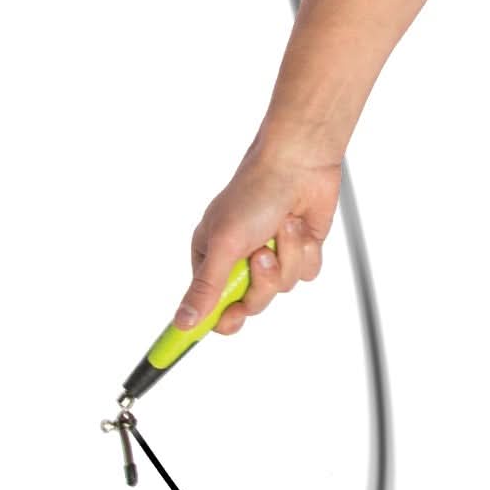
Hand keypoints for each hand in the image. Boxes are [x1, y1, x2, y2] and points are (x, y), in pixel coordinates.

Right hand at [175, 134, 342, 336]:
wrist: (300, 162)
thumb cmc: (256, 192)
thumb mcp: (224, 243)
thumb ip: (206, 286)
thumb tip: (183, 322)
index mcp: (212, 258)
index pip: (208, 305)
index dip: (215, 320)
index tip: (222, 327)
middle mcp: (240, 260)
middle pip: (250, 304)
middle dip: (262, 281)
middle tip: (262, 256)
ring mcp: (272, 255)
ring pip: (283, 287)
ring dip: (287, 257)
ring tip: (282, 227)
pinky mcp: (300, 250)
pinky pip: (307, 272)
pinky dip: (305, 250)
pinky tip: (300, 225)